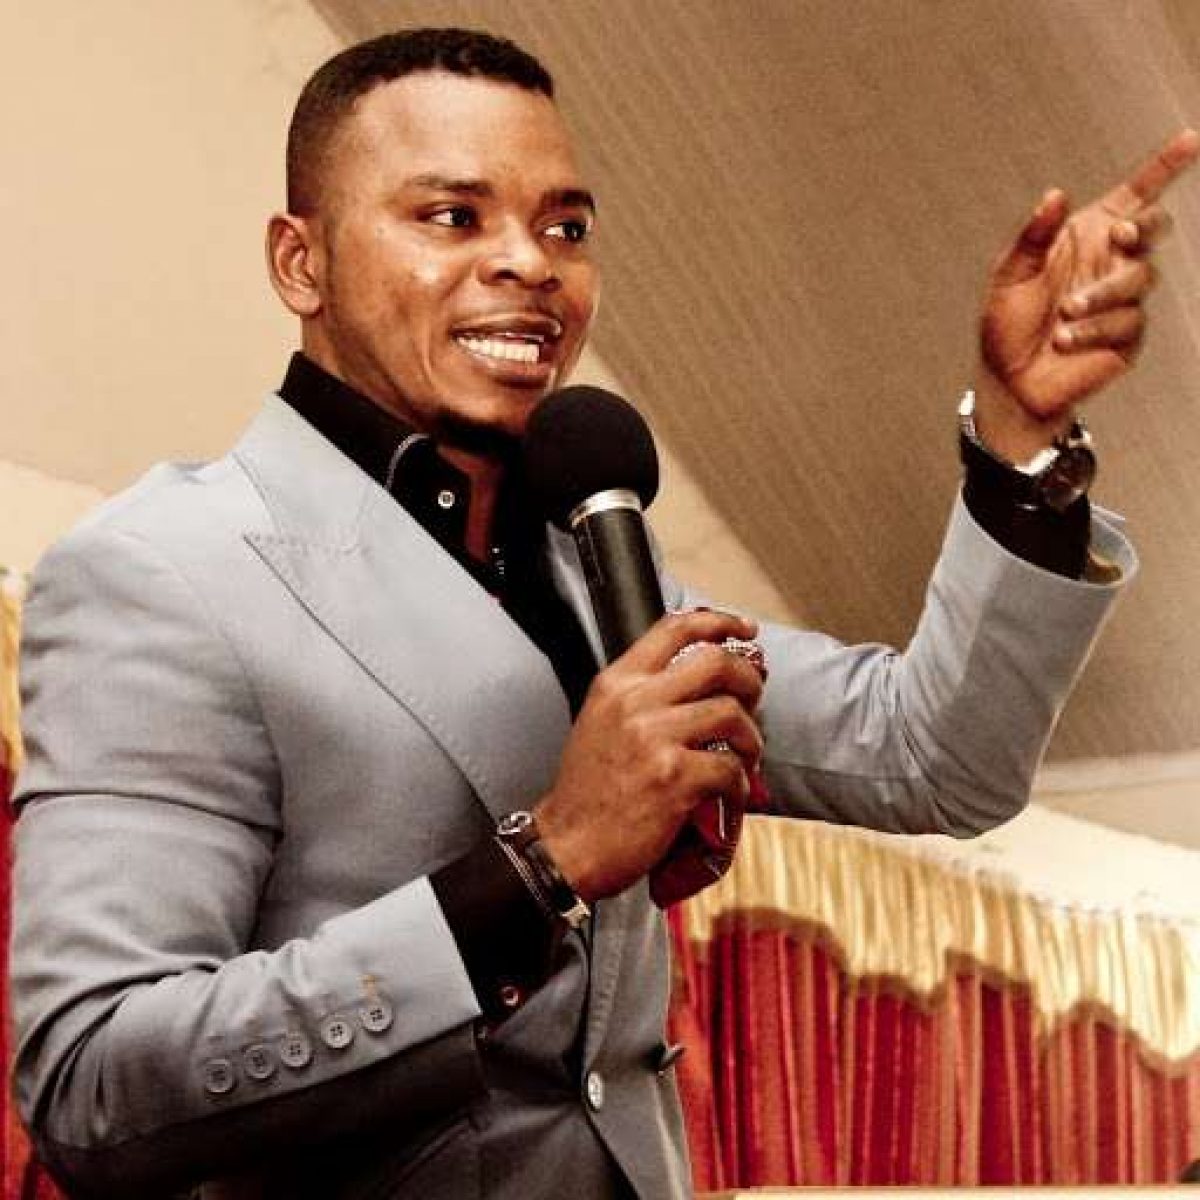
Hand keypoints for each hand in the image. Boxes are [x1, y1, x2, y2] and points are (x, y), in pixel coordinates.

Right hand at [534, 609, 764, 901]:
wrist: (566, 846)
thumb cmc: (588, 791)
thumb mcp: (601, 722)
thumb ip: (641, 696)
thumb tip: (700, 683)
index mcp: (616, 683)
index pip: (674, 630)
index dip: (720, 622)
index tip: (744, 630)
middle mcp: (634, 702)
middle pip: (716, 663)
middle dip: (749, 680)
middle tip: (755, 699)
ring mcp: (655, 738)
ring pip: (732, 714)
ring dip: (750, 739)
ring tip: (745, 758)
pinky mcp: (673, 777)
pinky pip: (730, 768)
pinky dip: (740, 785)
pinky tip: (729, 797)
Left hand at [976, 129, 1198, 460]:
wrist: (1010, 381)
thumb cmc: (1007, 324)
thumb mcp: (1009, 276)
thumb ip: (1033, 237)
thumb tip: (1055, 195)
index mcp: (1086, 238)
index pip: (1133, 195)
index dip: (1163, 168)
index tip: (1189, 140)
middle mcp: (1111, 262)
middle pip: (1153, 228)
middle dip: (1145, 227)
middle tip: (1120, 235)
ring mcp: (1123, 299)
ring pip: (1139, 277)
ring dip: (1102, 293)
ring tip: (1064, 313)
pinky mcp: (1128, 335)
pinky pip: (1128, 321)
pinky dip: (1093, 329)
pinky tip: (1065, 339)